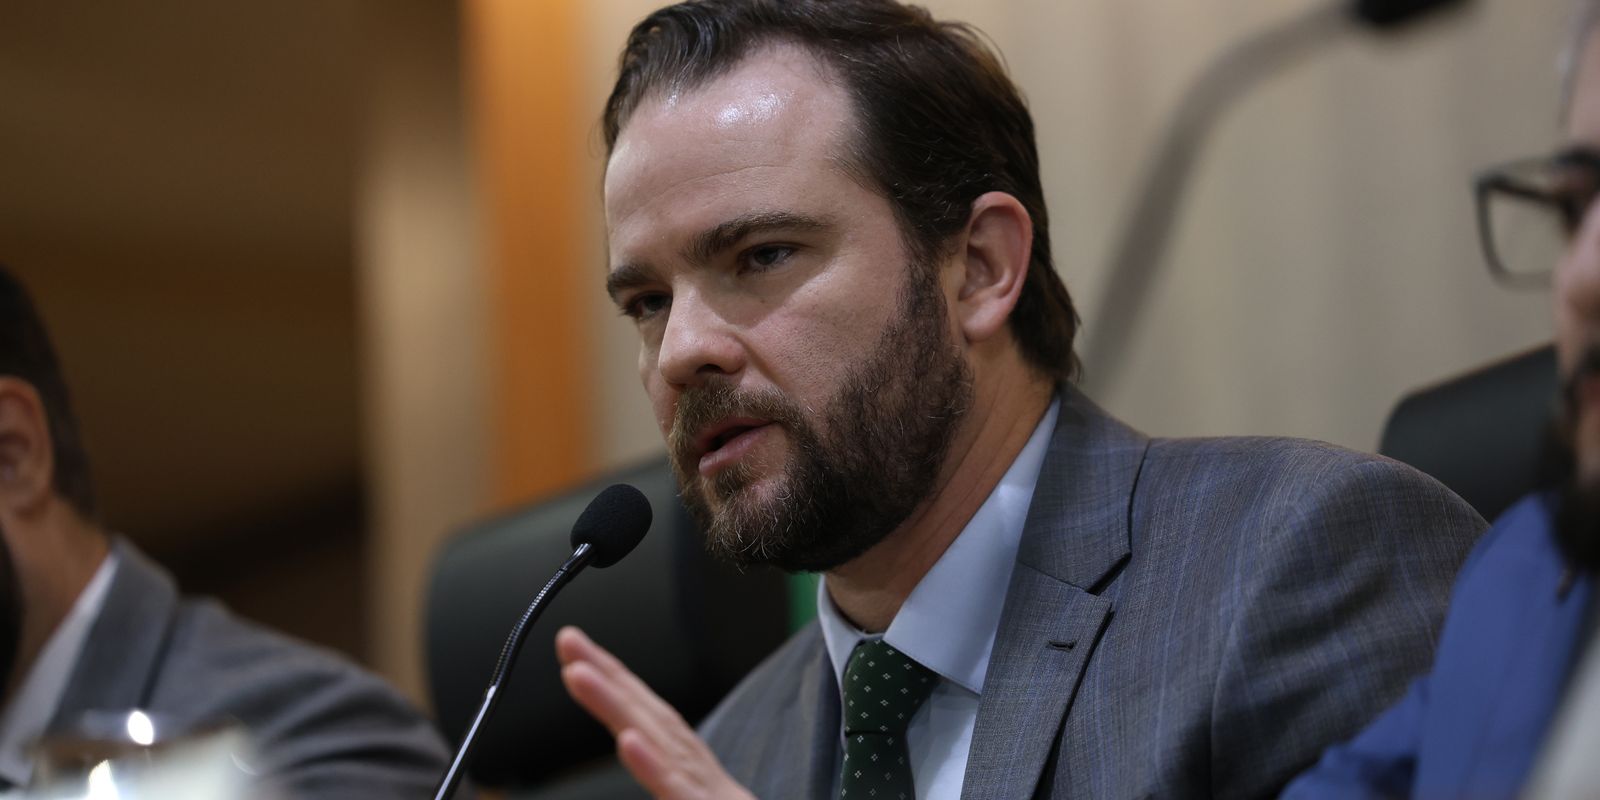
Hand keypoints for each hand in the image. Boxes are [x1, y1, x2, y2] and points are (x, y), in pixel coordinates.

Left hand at [556, 626, 756, 799]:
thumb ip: (669, 784)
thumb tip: (634, 748)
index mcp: (691, 772)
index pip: (650, 720)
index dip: (617, 682)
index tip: (579, 653)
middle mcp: (698, 774)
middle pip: (651, 718)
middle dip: (608, 677)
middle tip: (569, 642)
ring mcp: (706, 794)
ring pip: (659, 745)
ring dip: (619, 705)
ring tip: (580, 674)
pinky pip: (678, 793)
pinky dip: (654, 765)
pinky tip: (628, 740)